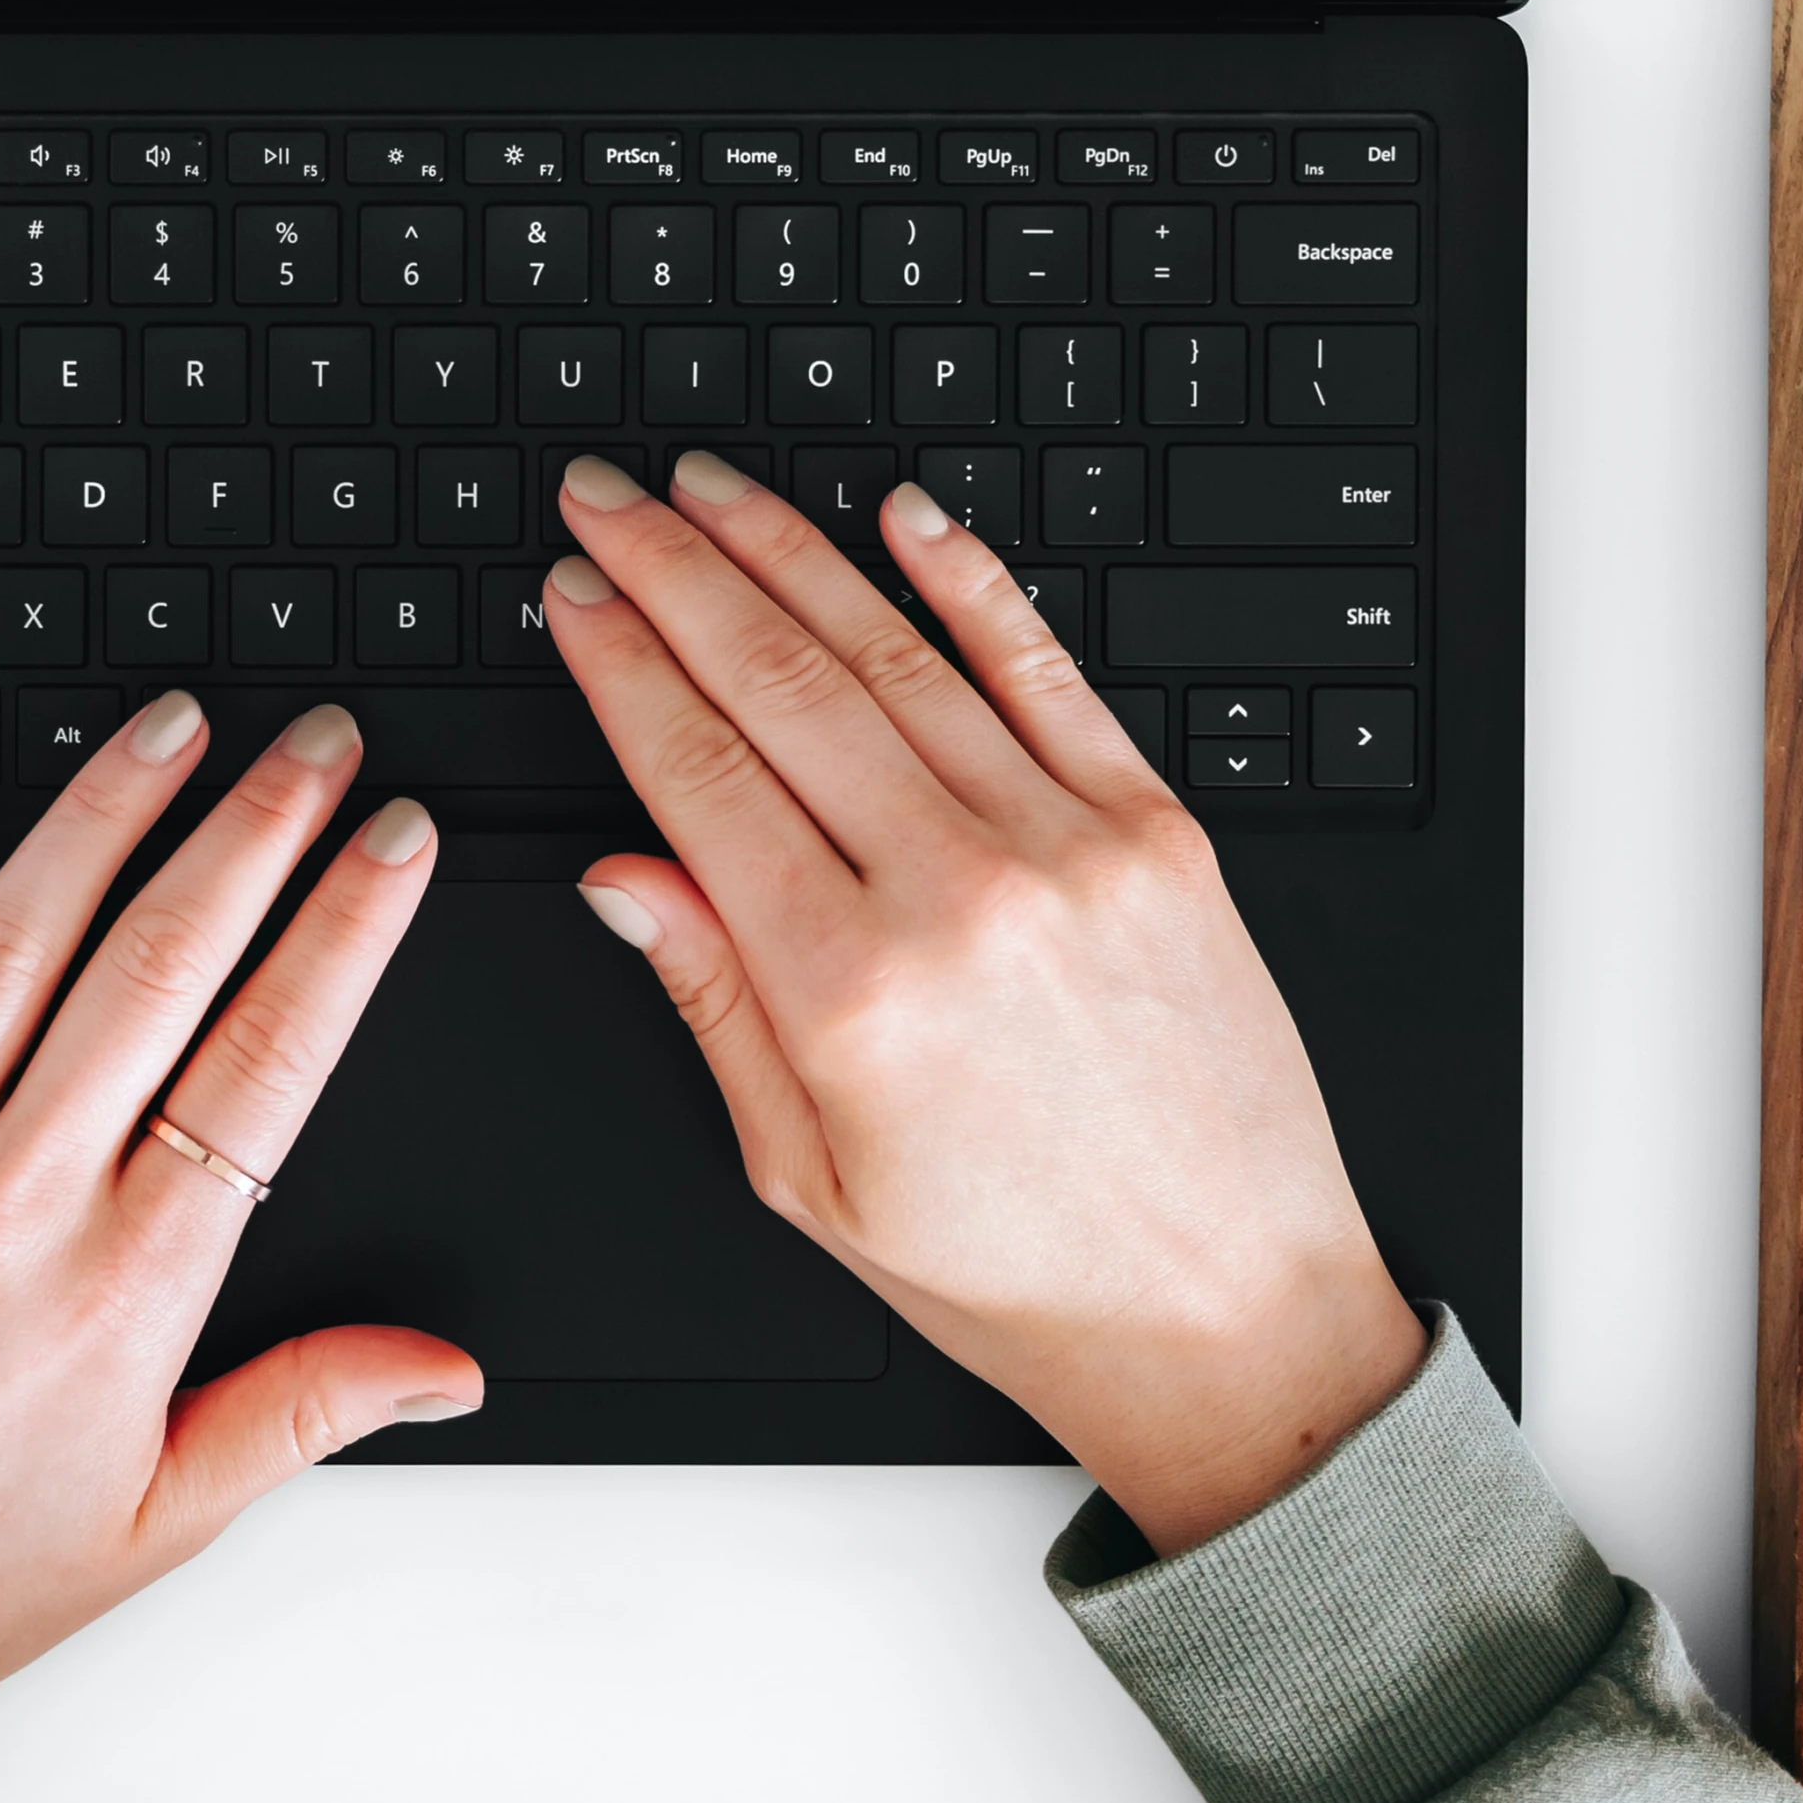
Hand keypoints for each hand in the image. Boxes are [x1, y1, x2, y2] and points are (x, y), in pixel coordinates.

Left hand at [0, 696, 476, 1778]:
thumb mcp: (152, 1523)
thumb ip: (304, 1413)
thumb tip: (447, 1366)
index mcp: (122, 1294)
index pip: (269, 1063)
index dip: (346, 931)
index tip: (396, 844)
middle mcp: (6, 1208)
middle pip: (159, 967)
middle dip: (257, 829)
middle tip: (316, 744)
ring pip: (9, 943)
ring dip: (103, 813)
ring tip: (173, 727)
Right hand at [544, 453, 1422, 1556]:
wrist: (1228, 1311)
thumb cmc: (1026, 1275)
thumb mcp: (815, 1181)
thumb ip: (716, 1007)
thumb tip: (624, 877)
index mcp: (851, 995)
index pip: (698, 776)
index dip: (620, 667)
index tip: (573, 597)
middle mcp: (958, 898)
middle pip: (778, 686)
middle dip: (674, 574)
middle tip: (607, 502)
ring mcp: (1068, 848)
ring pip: (896, 655)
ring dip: (788, 553)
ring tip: (710, 491)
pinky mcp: (1159, 832)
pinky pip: (1046, 673)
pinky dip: (969, 583)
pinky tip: (903, 517)